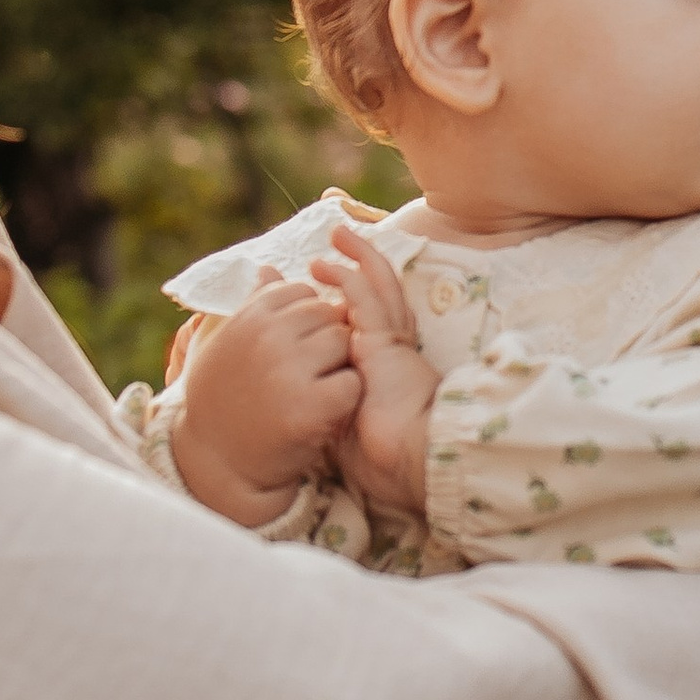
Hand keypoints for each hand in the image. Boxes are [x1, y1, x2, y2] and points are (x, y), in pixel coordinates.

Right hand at [173, 276, 358, 525]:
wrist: (215, 461)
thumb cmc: (221, 397)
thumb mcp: (224, 343)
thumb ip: (251, 304)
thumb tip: (269, 268)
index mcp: (250, 316)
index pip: (302, 292)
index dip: (305, 320)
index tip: (290, 347)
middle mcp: (268, 336)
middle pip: (329, 314)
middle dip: (325, 339)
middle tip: (306, 373)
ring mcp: (289, 370)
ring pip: (344, 344)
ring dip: (338, 366)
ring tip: (313, 390)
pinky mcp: (310, 407)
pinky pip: (351, 382)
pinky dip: (345, 398)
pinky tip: (322, 411)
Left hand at [313, 226, 437, 519]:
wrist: (401, 465)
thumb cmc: (379, 458)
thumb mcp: (341, 425)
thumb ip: (324, 400)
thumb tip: (298, 399)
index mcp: (385, 367)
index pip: (374, 320)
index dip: (358, 295)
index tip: (336, 280)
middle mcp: (392, 349)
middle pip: (381, 294)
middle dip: (360, 263)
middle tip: (337, 240)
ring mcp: (390, 344)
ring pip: (377, 288)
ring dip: (357, 257)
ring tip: (336, 234)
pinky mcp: (385, 344)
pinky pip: (367, 301)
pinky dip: (350, 277)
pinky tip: (329, 265)